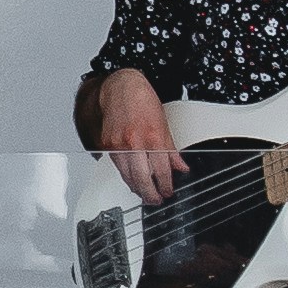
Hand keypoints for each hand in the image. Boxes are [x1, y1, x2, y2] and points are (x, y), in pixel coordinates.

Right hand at [89, 76, 183, 206]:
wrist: (120, 87)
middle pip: (142, 178)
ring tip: (144, 193)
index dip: (166, 185)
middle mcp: (133, 142)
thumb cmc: (142, 100)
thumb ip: (171, 149)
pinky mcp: (107, 145)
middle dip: (150, 194)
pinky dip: (126, 175)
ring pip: (127, 176)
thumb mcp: (163, 124)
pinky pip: (117, 167)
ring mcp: (118, 144)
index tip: (168, 191)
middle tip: (156, 200)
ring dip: (137, 188)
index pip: (161, 170)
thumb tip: (180, 166)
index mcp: (152, 137)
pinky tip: (131, 179)